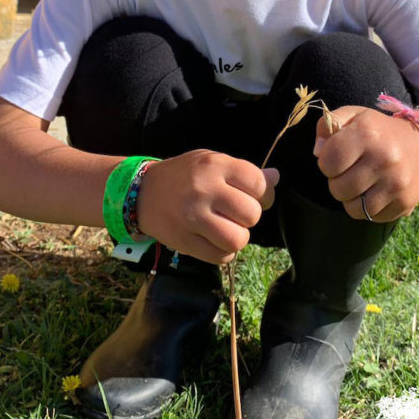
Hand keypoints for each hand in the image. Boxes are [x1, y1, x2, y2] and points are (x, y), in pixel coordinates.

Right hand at [135, 149, 278, 263]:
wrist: (142, 192)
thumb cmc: (184, 176)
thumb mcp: (212, 162)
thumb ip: (244, 172)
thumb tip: (276, 177)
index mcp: (214, 165)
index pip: (258, 183)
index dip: (265, 194)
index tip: (255, 197)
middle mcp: (204, 190)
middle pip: (251, 214)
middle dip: (248, 217)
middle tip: (235, 214)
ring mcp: (193, 217)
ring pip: (238, 239)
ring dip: (237, 237)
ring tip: (226, 228)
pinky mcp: (184, 241)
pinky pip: (220, 257)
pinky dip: (224, 252)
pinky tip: (214, 240)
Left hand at [313, 106, 418, 221]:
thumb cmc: (379, 132)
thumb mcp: (354, 116)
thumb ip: (327, 125)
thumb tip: (318, 152)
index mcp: (367, 133)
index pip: (328, 162)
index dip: (327, 162)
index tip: (338, 157)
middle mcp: (384, 158)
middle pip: (337, 189)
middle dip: (337, 182)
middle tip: (350, 171)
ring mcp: (396, 182)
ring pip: (353, 208)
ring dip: (351, 199)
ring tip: (361, 183)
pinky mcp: (405, 202)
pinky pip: (372, 217)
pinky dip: (369, 209)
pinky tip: (376, 192)